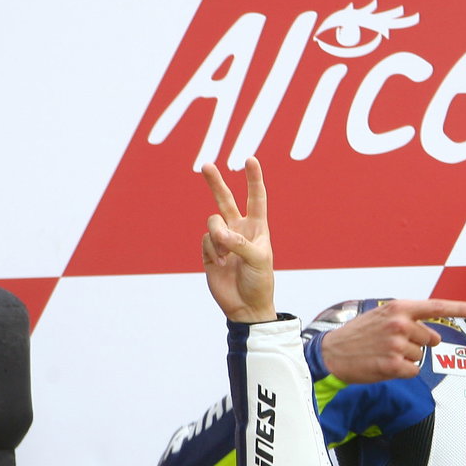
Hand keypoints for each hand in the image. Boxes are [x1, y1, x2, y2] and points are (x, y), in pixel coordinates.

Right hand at [201, 158, 274, 322]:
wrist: (245, 306)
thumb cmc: (259, 282)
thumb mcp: (258, 260)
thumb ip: (239, 242)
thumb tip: (218, 232)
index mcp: (257, 227)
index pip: (256, 198)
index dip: (254, 179)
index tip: (250, 160)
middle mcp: (238, 229)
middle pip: (225, 200)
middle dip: (216, 183)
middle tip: (206, 165)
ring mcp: (222, 239)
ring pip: (212, 223)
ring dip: (219, 238)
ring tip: (229, 257)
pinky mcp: (208, 250)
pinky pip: (205, 240)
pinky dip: (213, 252)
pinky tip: (221, 265)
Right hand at [320, 298, 465, 382]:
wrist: (332, 353)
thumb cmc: (358, 334)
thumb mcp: (382, 316)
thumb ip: (408, 319)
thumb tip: (434, 334)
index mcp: (399, 308)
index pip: (436, 307)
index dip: (459, 308)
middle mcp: (400, 324)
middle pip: (431, 339)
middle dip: (417, 344)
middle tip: (392, 344)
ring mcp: (397, 345)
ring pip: (420, 356)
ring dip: (407, 358)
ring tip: (384, 353)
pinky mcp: (393, 365)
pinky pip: (413, 371)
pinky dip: (403, 372)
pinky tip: (384, 365)